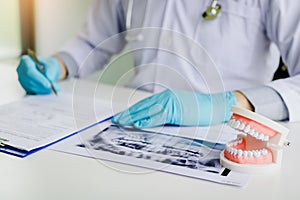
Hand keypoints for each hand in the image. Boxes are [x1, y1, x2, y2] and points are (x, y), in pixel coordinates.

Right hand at [17, 55, 60, 93]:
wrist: (46, 70)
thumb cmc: (48, 65)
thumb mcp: (51, 64)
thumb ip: (50, 70)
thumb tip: (49, 78)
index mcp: (26, 60)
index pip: (30, 71)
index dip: (39, 79)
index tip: (49, 85)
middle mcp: (21, 70)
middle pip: (29, 80)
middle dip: (41, 86)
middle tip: (52, 90)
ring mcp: (21, 79)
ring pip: (30, 87)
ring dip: (42, 90)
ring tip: (53, 89)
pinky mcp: (25, 86)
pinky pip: (32, 91)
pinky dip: (41, 92)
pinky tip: (48, 90)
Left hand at [112, 89, 236, 127]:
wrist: (214, 106)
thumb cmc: (198, 110)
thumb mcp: (177, 112)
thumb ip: (163, 116)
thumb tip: (147, 123)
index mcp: (165, 98)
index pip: (144, 105)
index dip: (132, 110)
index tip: (122, 116)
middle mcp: (165, 98)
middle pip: (142, 106)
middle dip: (128, 113)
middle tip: (115, 119)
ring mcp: (170, 103)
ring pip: (147, 110)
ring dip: (133, 116)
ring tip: (121, 121)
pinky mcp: (176, 110)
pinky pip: (159, 116)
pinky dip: (148, 119)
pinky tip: (139, 123)